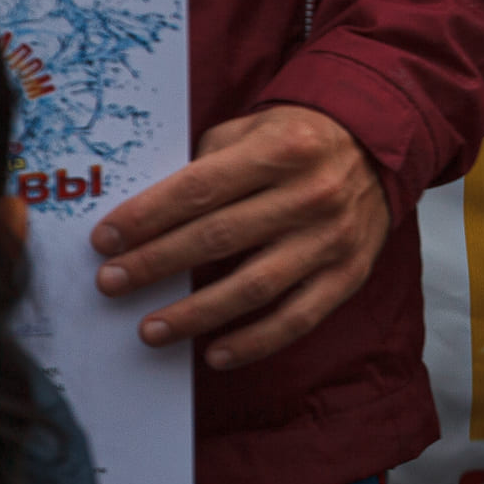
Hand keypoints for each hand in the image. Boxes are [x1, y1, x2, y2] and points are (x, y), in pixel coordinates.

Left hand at [92, 106, 390, 369]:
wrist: (379, 148)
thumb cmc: (297, 140)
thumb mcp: (252, 129)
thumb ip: (206, 164)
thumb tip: (148, 218)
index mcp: (282, 150)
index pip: (199, 189)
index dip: (146, 218)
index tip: (104, 241)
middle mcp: (312, 193)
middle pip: (218, 238)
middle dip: (155, 264)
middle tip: (111, 283)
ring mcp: (332, 238)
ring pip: (253, 286)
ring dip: (195, 313)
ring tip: (150, 330)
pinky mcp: (349, 273)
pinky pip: (298, 317)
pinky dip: (255, 342)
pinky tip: (215, 354)